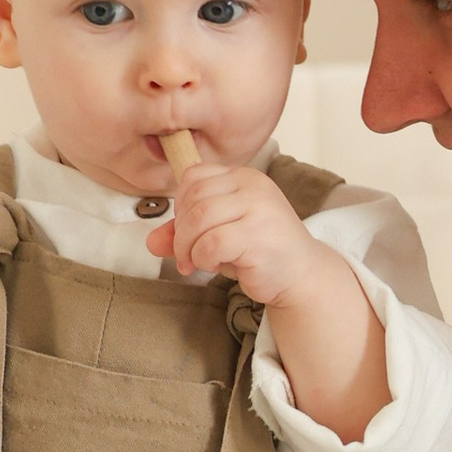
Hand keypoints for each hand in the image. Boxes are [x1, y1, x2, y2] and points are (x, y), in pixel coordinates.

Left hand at [160, 160, 324, 311]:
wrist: (300, 275)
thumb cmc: (259, 252)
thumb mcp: (218, 235)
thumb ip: (185, 233)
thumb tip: (150, 242)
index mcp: (243, 177)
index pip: (194, 176)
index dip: (180, 205)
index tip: (186, 230)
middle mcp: (253, 185)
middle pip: (193, 197)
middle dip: (180, 231)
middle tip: (185, 255)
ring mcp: (259, 208)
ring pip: (199, 218)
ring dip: (189, 247)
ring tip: (197, 262)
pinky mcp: (259, 235)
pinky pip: (212, 242)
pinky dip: (204, 258)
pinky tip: (216, 265)